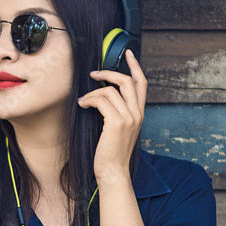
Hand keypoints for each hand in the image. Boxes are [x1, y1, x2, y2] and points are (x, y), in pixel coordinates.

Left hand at [76, 49, 146, 184]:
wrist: (114, 172)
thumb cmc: (112, 153)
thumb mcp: (119, 130)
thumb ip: (117, 113)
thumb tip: (103, 96)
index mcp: (139, 114)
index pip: (142, 84)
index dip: (135, 66)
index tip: (128, 53)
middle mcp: (137, 114)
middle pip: (127, 81)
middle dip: (109, 73)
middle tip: (94, 74)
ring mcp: (128, 118)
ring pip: (110, 91)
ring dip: (92, 92)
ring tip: (83, 101)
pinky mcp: (116, 123)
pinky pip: (101, 101)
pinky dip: (89, 100)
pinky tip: (83, 105)